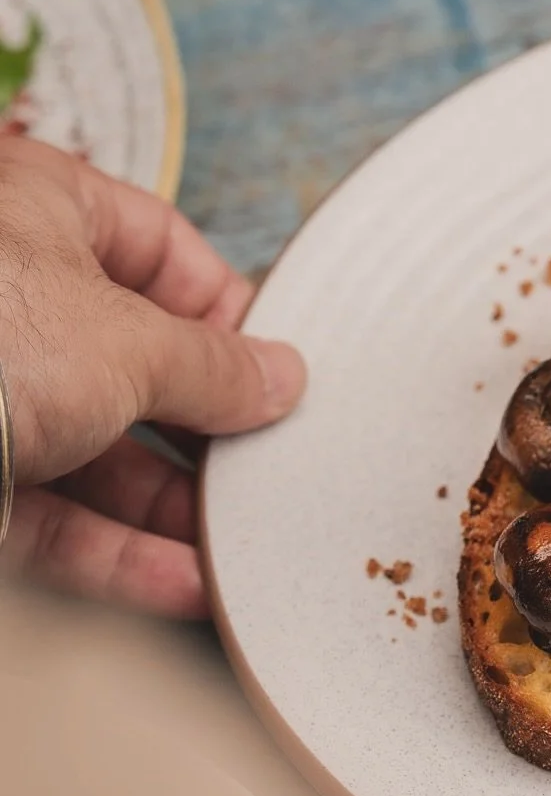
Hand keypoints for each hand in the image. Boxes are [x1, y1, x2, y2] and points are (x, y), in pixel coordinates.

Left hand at [0, 140, 305, 616]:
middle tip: (264, 463)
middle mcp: (1, 299)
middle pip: (130, 364)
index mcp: (34, 212)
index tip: (275, 367)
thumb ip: (215, 366)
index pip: (158, 246)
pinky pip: (51, 518)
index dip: (225, 309)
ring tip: (237, 542)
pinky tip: (185, 583)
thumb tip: (278, 377)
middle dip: (202, 427)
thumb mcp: (130, 343)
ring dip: (168, 505)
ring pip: (92, 453)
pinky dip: (116, 553)